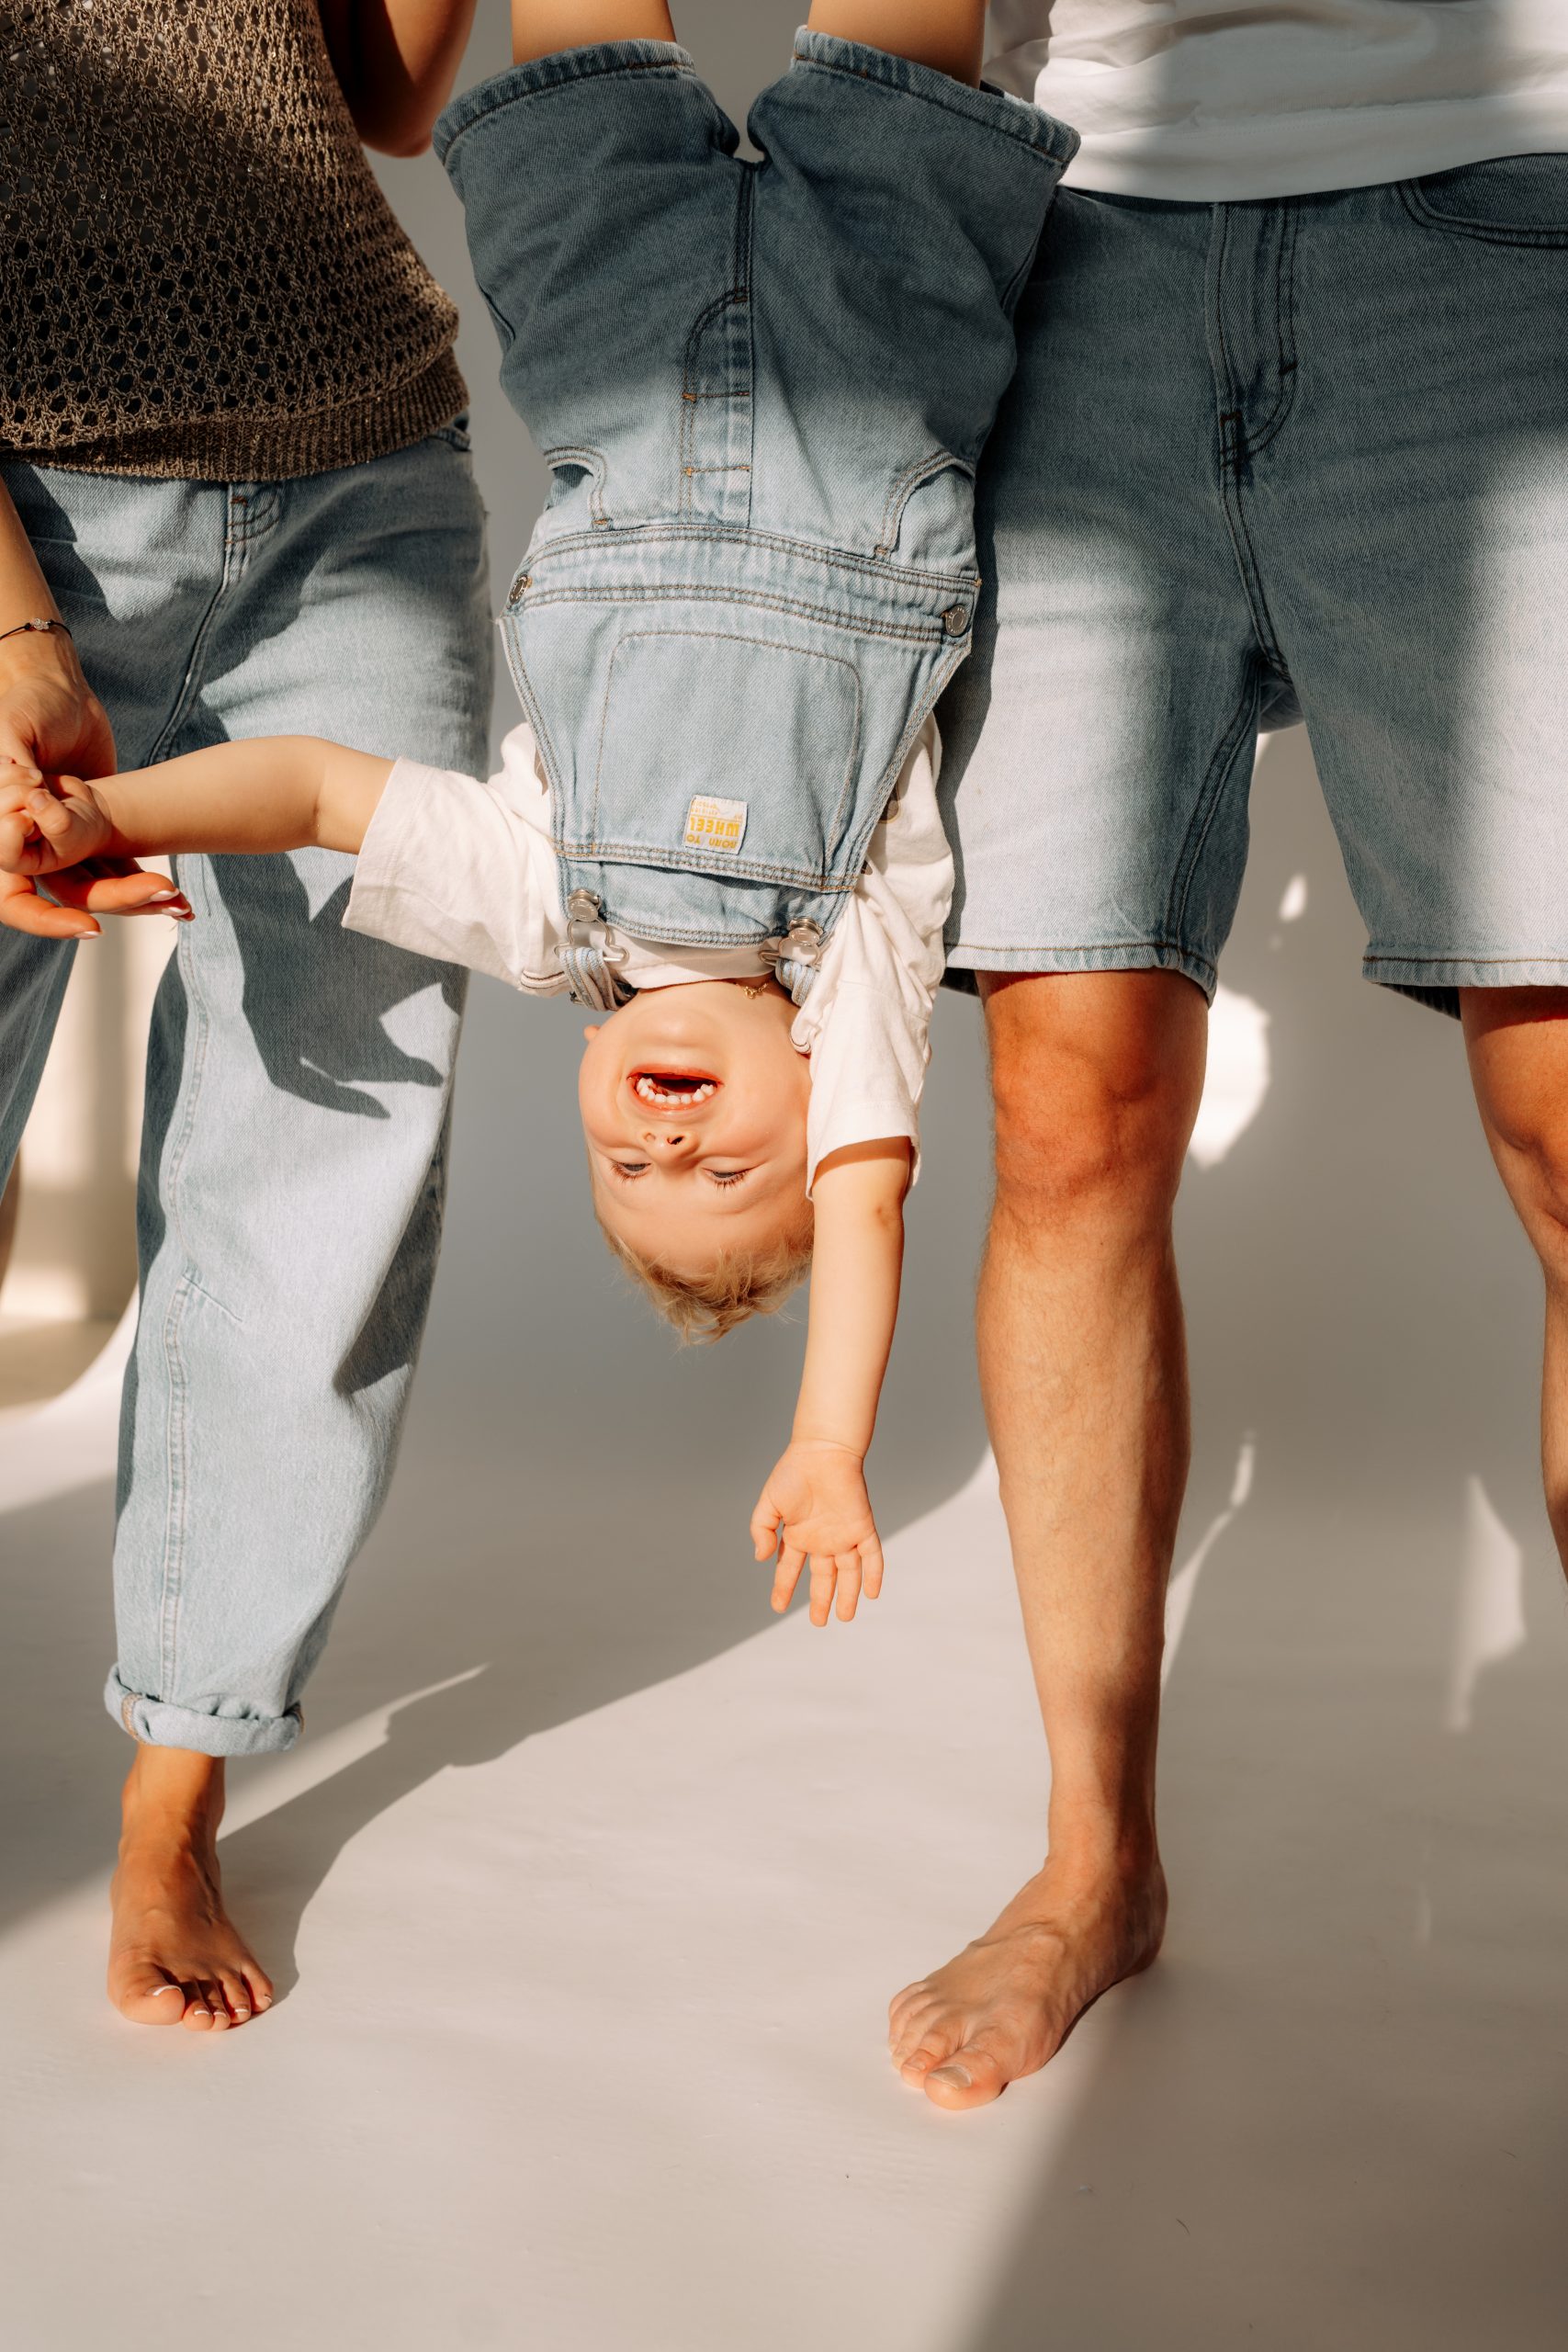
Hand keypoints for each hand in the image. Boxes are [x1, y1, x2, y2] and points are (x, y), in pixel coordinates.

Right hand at [0, 619, 178, 936]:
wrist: (60, 691)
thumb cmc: (29, 704)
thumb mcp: (14, 727)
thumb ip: (11, 760)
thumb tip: (24, 796)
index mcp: (6, 831)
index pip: (15, 898)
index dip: (46, 919)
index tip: (89, 924)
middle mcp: (35, 846)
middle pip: (72, 895)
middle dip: (119, 900)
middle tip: (162, 894)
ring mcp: (66, 844)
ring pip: (100, 888)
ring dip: (140, 900)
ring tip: (180, 904)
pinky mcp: (95, 835)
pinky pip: (119, 869)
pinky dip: (145, 886)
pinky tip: (181, 903)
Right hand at [750, 1440, 885, 1625]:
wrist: (822, 1451)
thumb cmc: (793, 1473)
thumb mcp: (768, 1504)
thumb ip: (761, 1530)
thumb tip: (761, 1559)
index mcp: (798, 1535)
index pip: (790, 1568)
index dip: (783, 1587)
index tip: (777, 1607)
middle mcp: (822, 1539)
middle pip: (823, 1577)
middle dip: (820, 1600)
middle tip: (819, 1623)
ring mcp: (844, 1535)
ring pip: (848, 1572)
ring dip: (847, 1595)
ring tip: (844, 1618)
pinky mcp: (862, 1526)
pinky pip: (871, 1555)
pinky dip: (873, 1574)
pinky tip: (871, 1594)